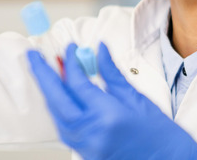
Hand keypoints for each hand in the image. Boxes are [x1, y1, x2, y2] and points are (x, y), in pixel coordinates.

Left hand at [27, 43, 196, 159]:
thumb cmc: (163, 135)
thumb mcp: (138, 99)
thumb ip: (112, 74)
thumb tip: (98, 49)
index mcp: (108, 116)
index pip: (78, 83)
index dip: (70, 62)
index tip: (68, 47)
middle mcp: (93, 134)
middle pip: (57, 101)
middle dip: (42, 76)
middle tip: (33, 56)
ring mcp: (88, 148)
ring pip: (57, 118)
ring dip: (50, 94)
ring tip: (46, 73)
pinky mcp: (87, 156)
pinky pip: (65, 131)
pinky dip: (60, 111)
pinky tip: (61, 98)